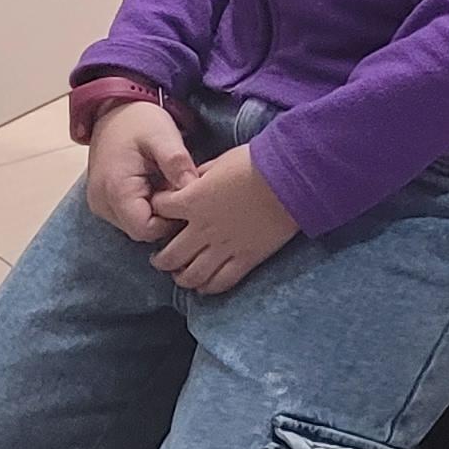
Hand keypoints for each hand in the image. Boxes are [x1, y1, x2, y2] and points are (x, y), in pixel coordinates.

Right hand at [86, 98, 193, 242]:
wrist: (114, 109)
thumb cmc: (139, 120)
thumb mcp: (162, 135)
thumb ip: (176, 163)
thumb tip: (193, 190)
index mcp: (115, 190)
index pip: (146, 230)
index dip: (171, 221)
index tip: (186, 199)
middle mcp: (102, 203)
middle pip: (142, 231)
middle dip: (166, 216)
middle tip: (180, 188)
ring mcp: (101, 204)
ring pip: (137, 225)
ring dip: (157, 211)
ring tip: (168, 183)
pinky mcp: (105, 201)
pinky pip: (131, 216)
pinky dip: (148, 206)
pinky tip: (159, 185)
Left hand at [148, 145, 298, 295]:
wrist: (291, 178)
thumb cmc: (257, 163)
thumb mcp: (220, 160)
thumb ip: (201, 175)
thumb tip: (193, 181)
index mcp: (192, 200)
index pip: (159, 210)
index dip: (157, 209)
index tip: (162, 211)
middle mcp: (202, 229)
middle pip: (169, 256)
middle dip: (160, 259)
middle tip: (160, 258)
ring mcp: (224, 247)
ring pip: (191, 275)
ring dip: (181, 277)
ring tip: (180, 275)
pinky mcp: (246, 258)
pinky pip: (221, 282)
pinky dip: (209, 287)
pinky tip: (204, 286)